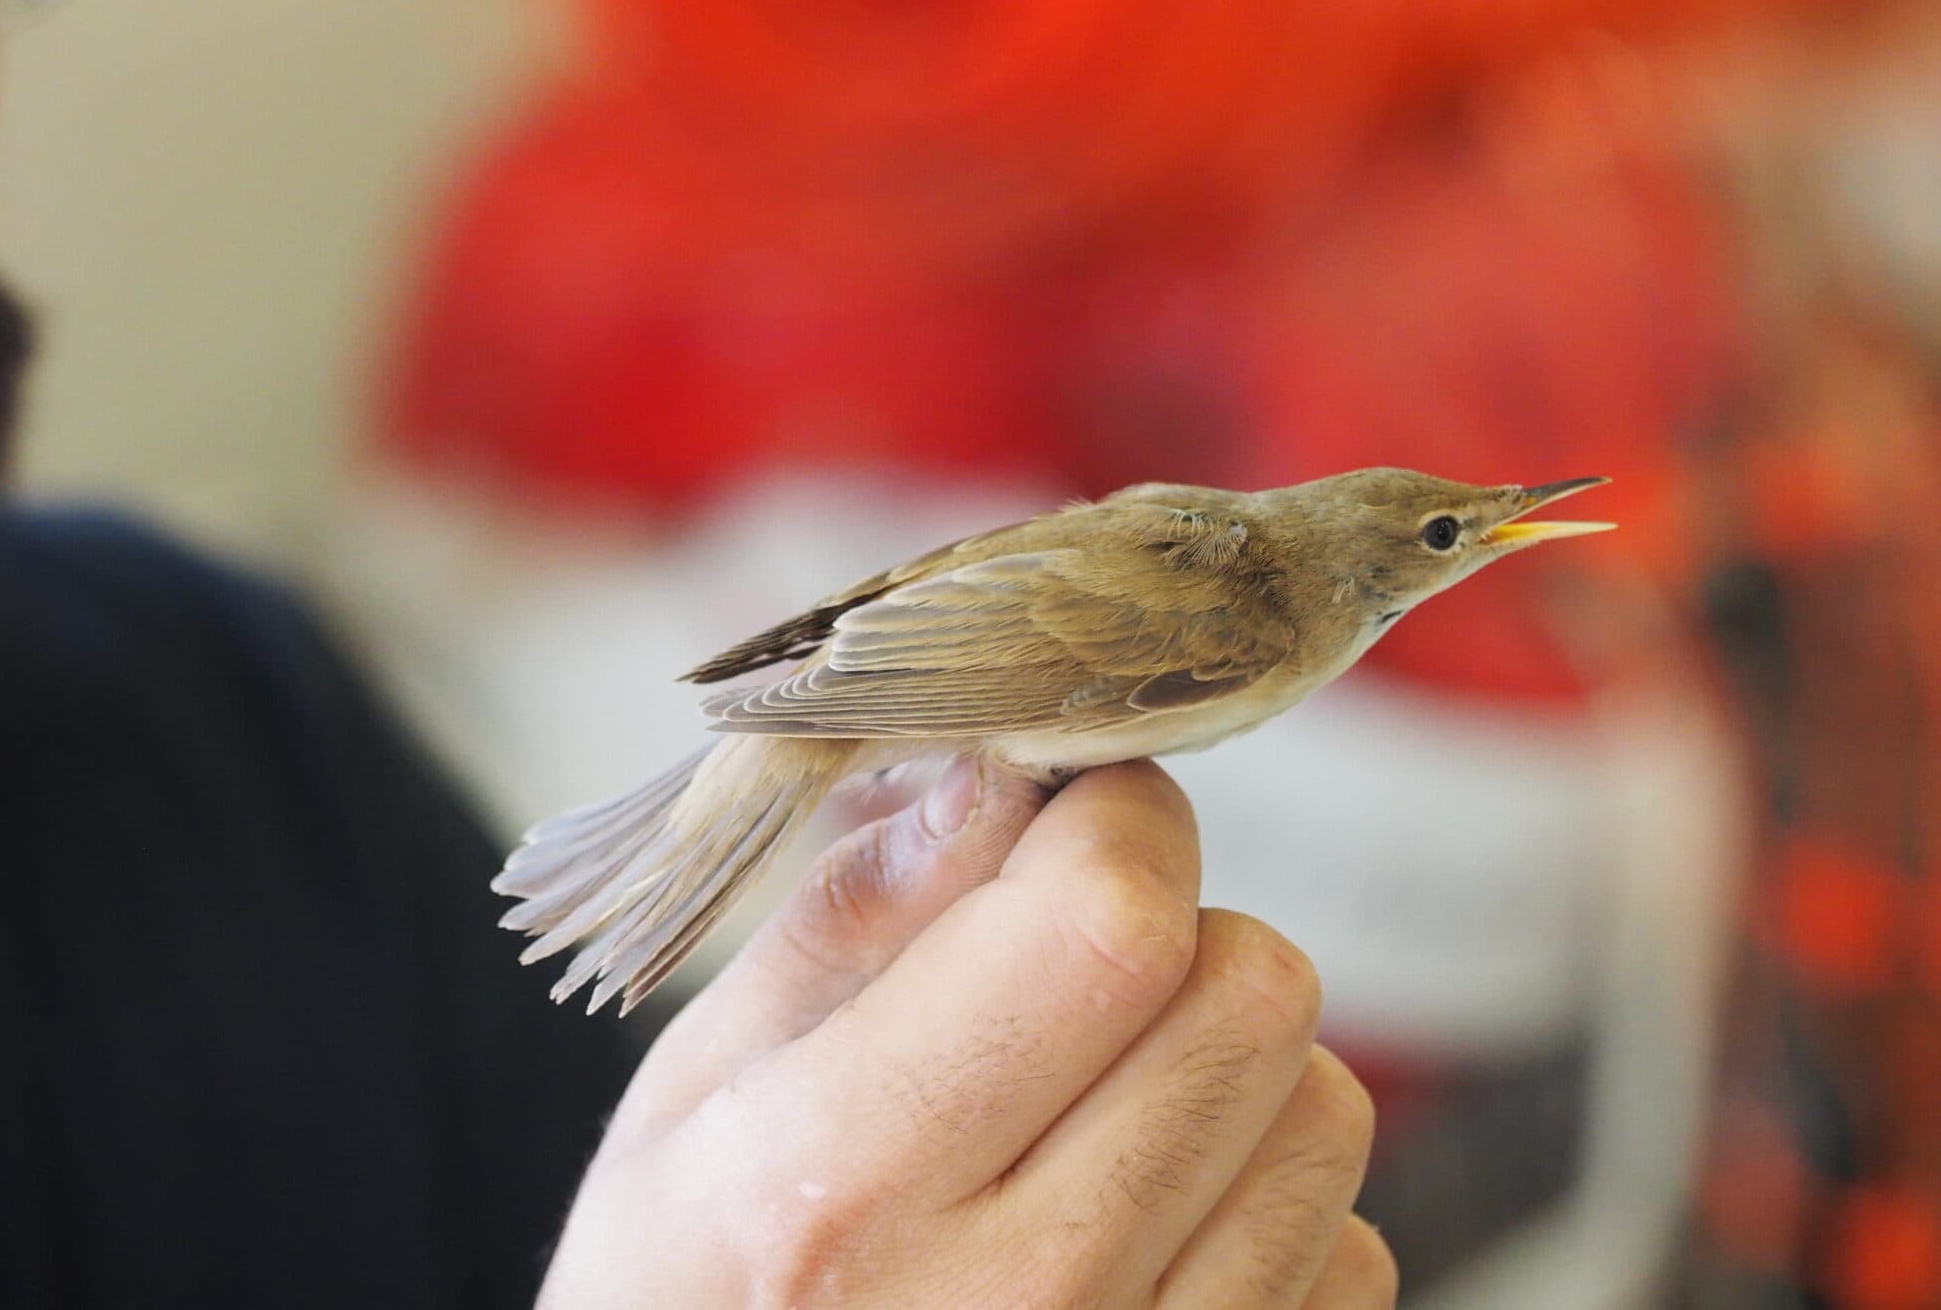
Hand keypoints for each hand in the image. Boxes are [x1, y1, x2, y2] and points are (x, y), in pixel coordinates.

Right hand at [540, 758, 1395, 1308]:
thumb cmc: (680, 1294)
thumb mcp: (690, 1096)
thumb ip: (850, 920)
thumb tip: (999, 772)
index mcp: (850, 1173)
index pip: (1114, 920)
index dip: (1116, 822)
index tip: (1068, 818)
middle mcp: (1019, 1291)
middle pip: (1252, 994)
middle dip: (1180, 932)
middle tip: (1071, 969)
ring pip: (1326, 1109)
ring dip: (1232, 1066)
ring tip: (1103, 1104)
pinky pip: (1350, 1253)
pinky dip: (1267, 1206)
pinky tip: (1147, 1223)